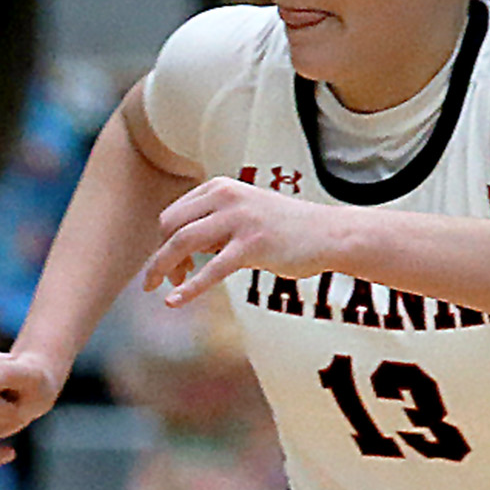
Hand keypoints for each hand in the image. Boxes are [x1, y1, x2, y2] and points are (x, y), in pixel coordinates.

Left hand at [144, 176, 346, 304]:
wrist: (329, 234)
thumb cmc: (284, 229)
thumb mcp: (242, 213)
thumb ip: (211, 224)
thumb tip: (174, 251)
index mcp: (220, 187)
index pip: (172, 214)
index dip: (162, 242)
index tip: (169, 265)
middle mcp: (227, 196)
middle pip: (170, 226)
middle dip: (159, 256)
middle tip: (162, 280)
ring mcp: (240, 219)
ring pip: (182, 242)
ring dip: (164, 269)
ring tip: (160, 289)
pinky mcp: (253, 245)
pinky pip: (211, 270)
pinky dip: (189, 288)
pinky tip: (174, 302)